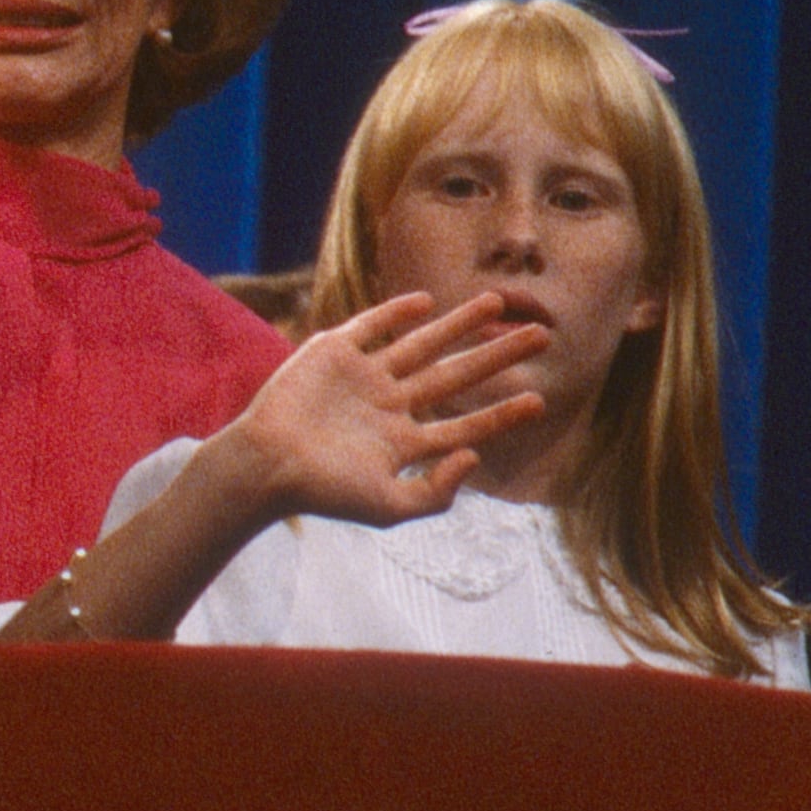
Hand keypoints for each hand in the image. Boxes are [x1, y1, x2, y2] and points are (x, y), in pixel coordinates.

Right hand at [216, 291, 548, 527]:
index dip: (503, 414)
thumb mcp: (389, 508)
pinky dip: (397, 313)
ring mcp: (364, 376)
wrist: (268, 463)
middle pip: (456, 375)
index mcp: (404, 442)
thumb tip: (475, 456)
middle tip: (543, 337)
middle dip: (499, 356)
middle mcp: (390, 405)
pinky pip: (372, 326)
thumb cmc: (324, 491)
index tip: (540, 400)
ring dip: (461, 325)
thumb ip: (436, 493)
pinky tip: (427, 302)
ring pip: (423, 345)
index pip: (465, 423)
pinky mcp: (334, 352)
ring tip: (499, 304)